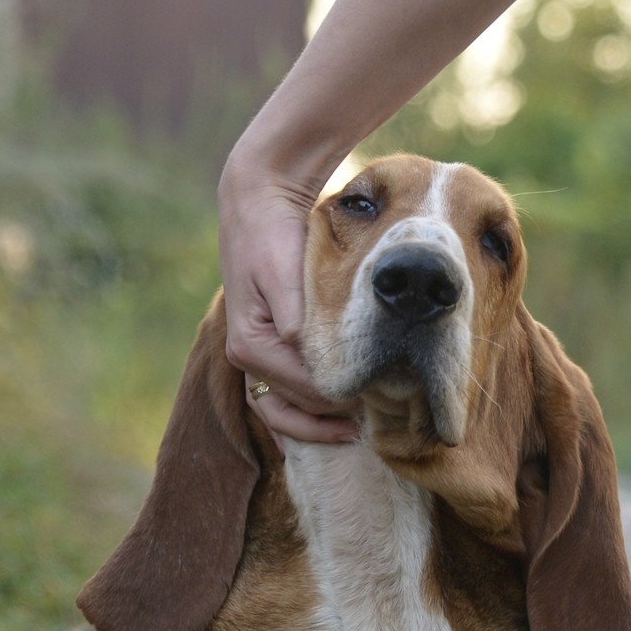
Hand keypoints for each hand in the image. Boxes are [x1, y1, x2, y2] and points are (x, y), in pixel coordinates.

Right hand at [217, 157, 360, 443]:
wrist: (259, 202)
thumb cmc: (274, 234)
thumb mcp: (283, 273)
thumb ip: (294, 318)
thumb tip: (309, 358)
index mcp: (249, 343)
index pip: (302, 387)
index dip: (342, 397)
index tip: (380, 397)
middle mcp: (245, 356)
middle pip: (297, 403)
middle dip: (336, 413)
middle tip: (384, 414)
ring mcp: (254, 353)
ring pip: (289, 407)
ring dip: (324, 419)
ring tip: (365, 428)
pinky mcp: (266, 346)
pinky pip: (285, 394)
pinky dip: (310, 412)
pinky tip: (342, 421)